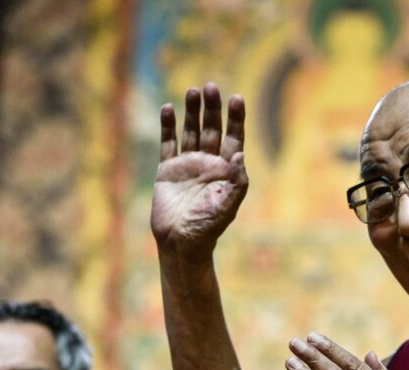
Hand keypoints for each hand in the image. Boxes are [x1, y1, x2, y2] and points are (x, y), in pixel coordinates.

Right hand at [150, 82, 247, 258]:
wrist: (181, 243)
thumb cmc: (208, 227)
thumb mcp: (227, 206)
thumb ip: (237, 181)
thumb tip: (241, 155)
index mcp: (226, 171)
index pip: (234, 138)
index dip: (236, 118)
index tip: (236, 98)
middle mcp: (208, 164)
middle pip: (212, 129)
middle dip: (212, 108)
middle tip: (211, 87)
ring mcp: (187, 165)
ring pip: (191, 131)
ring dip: (191, 112)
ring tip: (192, 90)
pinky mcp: (167, 170)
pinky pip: (168, 143)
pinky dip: (167, 126)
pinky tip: (168, 109)